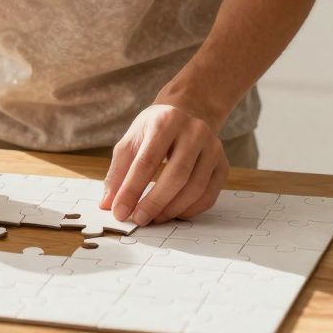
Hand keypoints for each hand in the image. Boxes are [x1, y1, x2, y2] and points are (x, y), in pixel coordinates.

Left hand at [100, 104, 228, 224]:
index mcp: (166, 122)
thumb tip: (108, 204)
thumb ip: (118, 172)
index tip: (120, 211)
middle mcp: (194, 132)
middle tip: (138, 219)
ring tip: (153, 218)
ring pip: (195, 188)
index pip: (147, 161)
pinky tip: (173, 213)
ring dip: (172, 209)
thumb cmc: (155, 129)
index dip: (132, 189)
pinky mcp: (223, 164)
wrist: (189, 112)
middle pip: (176, 175)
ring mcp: (213, 148)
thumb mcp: (131, 141)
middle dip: (154, 203)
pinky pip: (209, 195)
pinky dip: (190, 210)